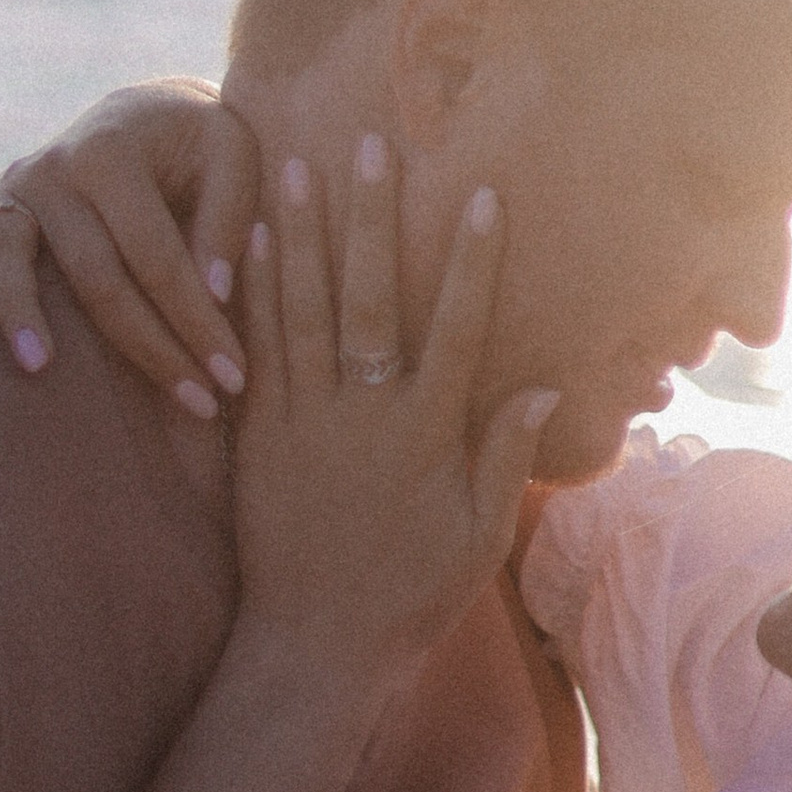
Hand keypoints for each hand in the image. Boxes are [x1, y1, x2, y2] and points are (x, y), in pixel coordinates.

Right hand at [0, 79, 260, 417]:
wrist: (152, 111)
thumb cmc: (203, 143)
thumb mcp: (239, 160)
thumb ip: (229, 222)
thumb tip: (209, 293)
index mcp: (114, 156)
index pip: (158, 259)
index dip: (198, 324)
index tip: (233, 379)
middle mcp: (53, 167)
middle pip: (93, 276)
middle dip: (150, 346)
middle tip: (198, 404)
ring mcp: (13, 184)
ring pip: (7, 256)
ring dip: (19, 312)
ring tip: (38, 366)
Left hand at [232, 140, 555, 689]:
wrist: (316, 646)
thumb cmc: (411, 596)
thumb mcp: (480, 538)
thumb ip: (505, 459)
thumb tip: (539, 385)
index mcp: (426, 434)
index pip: (458, 328)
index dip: (472, 260)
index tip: (484, 196)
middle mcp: (363, 414)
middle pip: (370, 297)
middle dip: (373, 217)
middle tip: (371, 145)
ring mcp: (303, 420)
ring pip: (302, 309)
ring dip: (303, 233)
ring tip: (296, 163)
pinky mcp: (257, 436)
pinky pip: (255, 350)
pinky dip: (254, 292)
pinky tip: (252, 241)